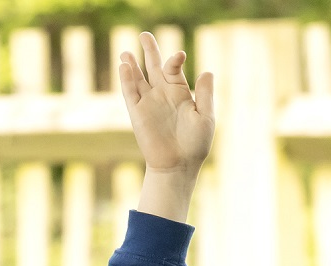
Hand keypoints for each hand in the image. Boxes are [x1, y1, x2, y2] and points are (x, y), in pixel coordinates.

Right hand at [118, 33, 213, 175]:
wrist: (178, 165)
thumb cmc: (195, 144)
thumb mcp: (206, 115)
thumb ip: (206, 93)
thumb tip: (206, 71)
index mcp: (179, 93)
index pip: (173, 68)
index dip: (174, 59)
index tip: (178, 55)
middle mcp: (162, 95)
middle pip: (153, 67)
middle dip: (149, 51)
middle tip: (144, 35)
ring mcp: (148, 104)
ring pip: (137, 79)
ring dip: (131, 64)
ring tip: (126, 52)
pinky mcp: (137, 114)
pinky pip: (129, 93)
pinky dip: (126, 80)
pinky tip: (124, 66)